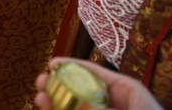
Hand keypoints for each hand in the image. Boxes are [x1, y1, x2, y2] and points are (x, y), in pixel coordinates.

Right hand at [34, 58, 161, 109]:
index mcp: (131, 94)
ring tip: (40, 101)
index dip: (74, 67)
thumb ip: (99, 109)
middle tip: (41, 84)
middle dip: (61, 87)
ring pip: (81, 109)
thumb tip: (76, 104)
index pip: (100, 74)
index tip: (52, 64)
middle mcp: (120, 106)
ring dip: (60, 105)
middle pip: (86, 92)